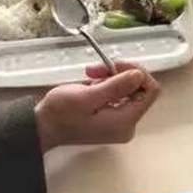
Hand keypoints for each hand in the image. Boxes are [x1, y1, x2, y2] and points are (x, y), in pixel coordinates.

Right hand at [35, 64, 159, 151]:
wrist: (42, 127)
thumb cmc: (61, 113)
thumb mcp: (87, 96)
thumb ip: (116, 86)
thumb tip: (140, 75)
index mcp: (125, 122)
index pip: (150, 91)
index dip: (136, 72)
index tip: (114, 65)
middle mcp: (127, 125)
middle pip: (139, 89)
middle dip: (120, 73)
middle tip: (96, 68)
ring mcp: (119, 123)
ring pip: (128, 89)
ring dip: (110, 77)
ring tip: (90, 74)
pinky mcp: (110, 119)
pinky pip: (118, 95)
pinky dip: (106, 84)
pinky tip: (90, 83)